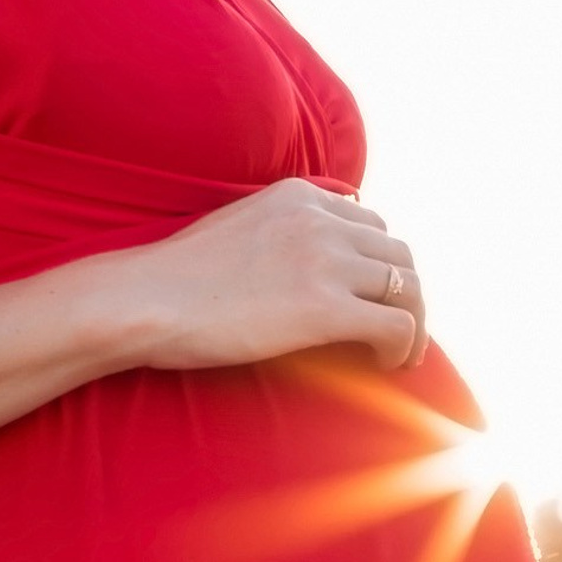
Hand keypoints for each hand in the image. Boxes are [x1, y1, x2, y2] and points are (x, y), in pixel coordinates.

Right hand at [120, 176, 427, 373]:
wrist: (147, 300)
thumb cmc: (174, 280)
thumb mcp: (233, 229)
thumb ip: (273, 233)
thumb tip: (291, 267)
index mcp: (299, 195)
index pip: (370, 221)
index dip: (380, 263)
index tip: (374, 296)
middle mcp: (320, 219)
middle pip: (399, 252)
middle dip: (407, 293)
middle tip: (400, 330)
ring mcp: (325, 261)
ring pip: (408, 287)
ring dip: (415, 323)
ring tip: (403, 355)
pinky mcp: (324, 309)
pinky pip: (397, 324)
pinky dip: (406, 346)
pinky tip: (391, 366)